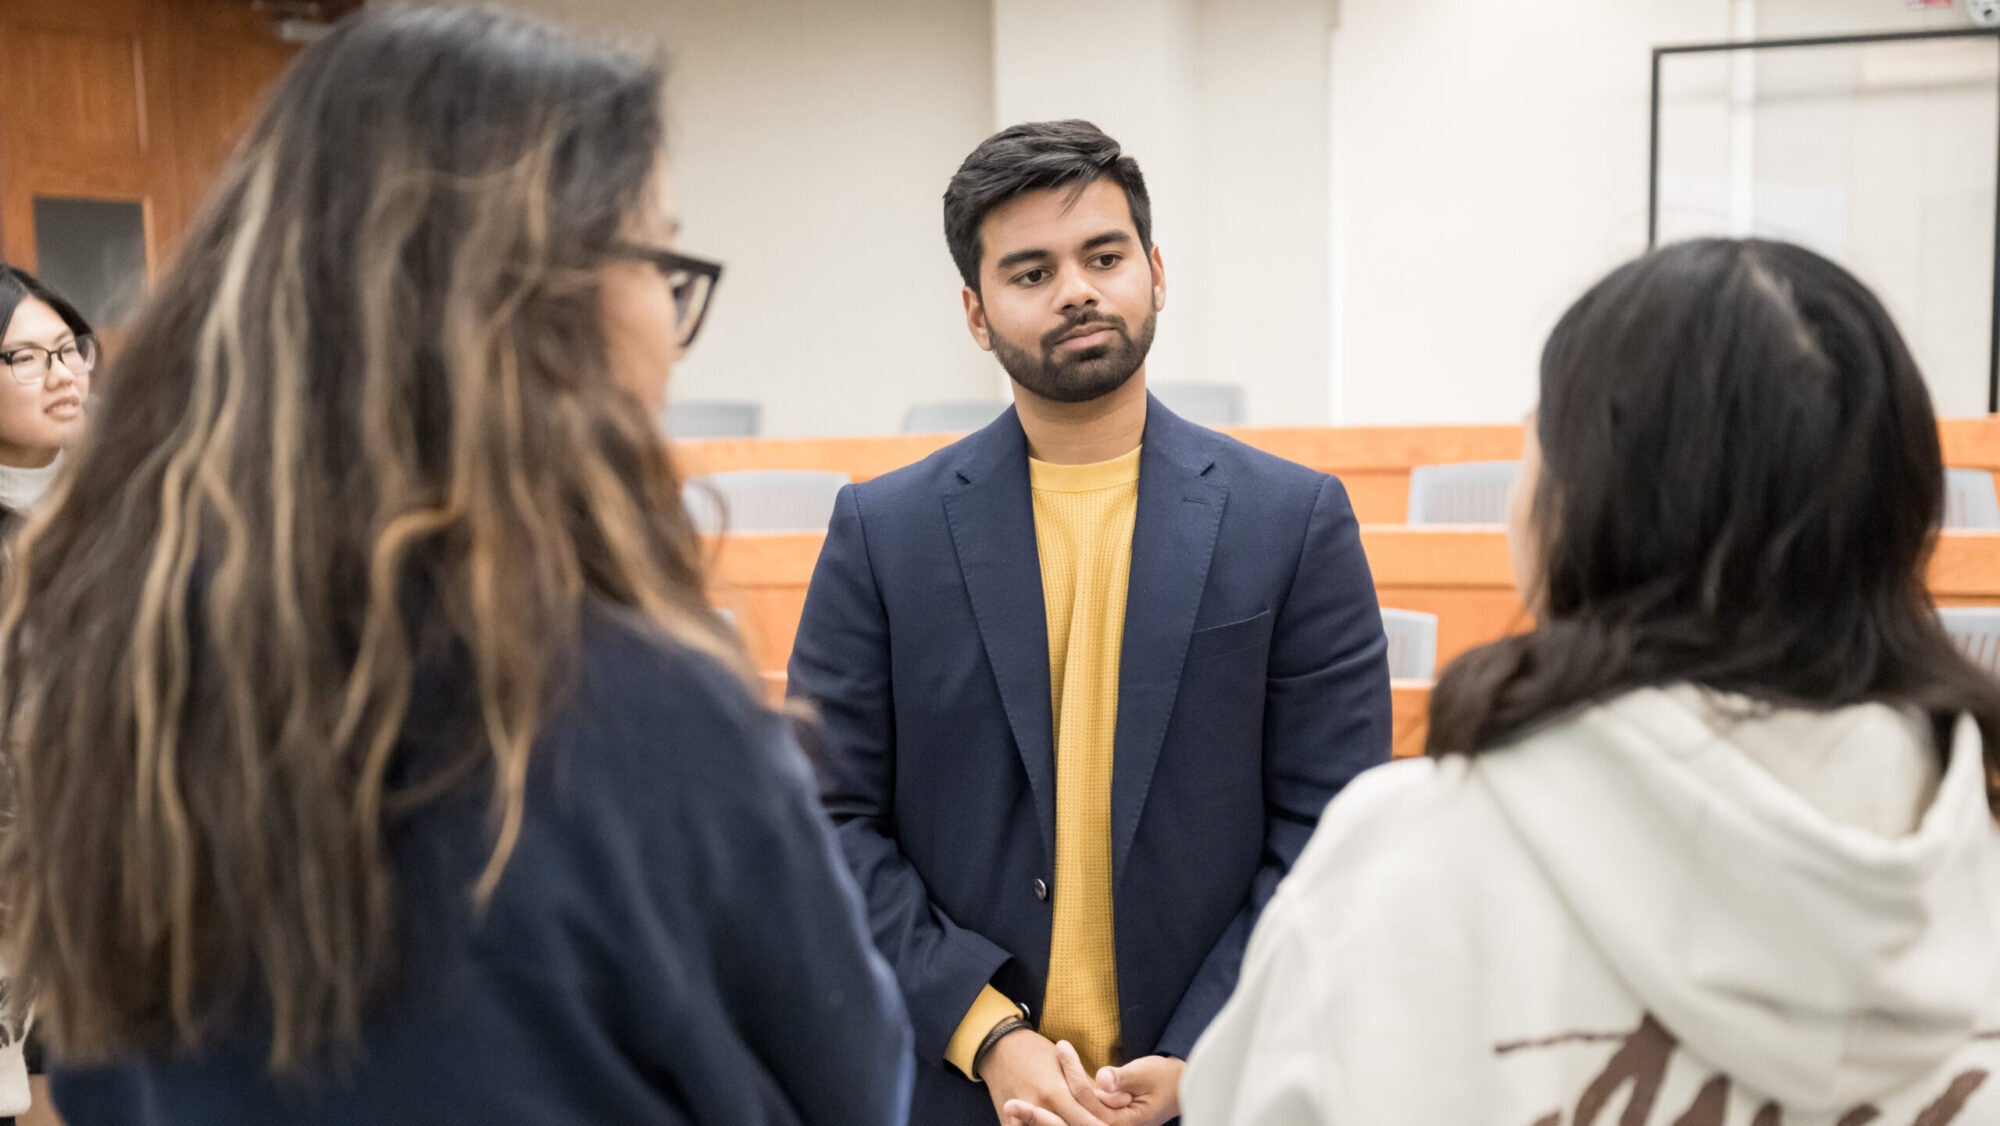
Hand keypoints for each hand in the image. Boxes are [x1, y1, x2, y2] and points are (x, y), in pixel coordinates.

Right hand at [983, 1032, 1108, 1125]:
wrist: (998, 1049)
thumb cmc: (1036, 1052)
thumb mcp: (1066, 1064)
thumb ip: (1094, 1087)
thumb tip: (1126, 1101)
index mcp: (1054, 1092)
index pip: (1085, 1120)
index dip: (1102, 1125)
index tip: (1115, 1125)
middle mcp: (1037, 1108)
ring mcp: (1020, 1120)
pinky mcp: (1008, 1125)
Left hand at [1000, 1041, 1183, 1125]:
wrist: (1178, 1091)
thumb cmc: (1164, 1080)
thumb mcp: (1147, 1074)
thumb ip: (1123, 1078)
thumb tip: (1101, 1079)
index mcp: (1120, 1124)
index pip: (1085, 1100)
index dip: (1071, 1073)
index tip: (1060, 1047)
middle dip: (1037, 1117)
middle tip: (1011, 1103)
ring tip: (1010, 1112)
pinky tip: (1024, 1124)